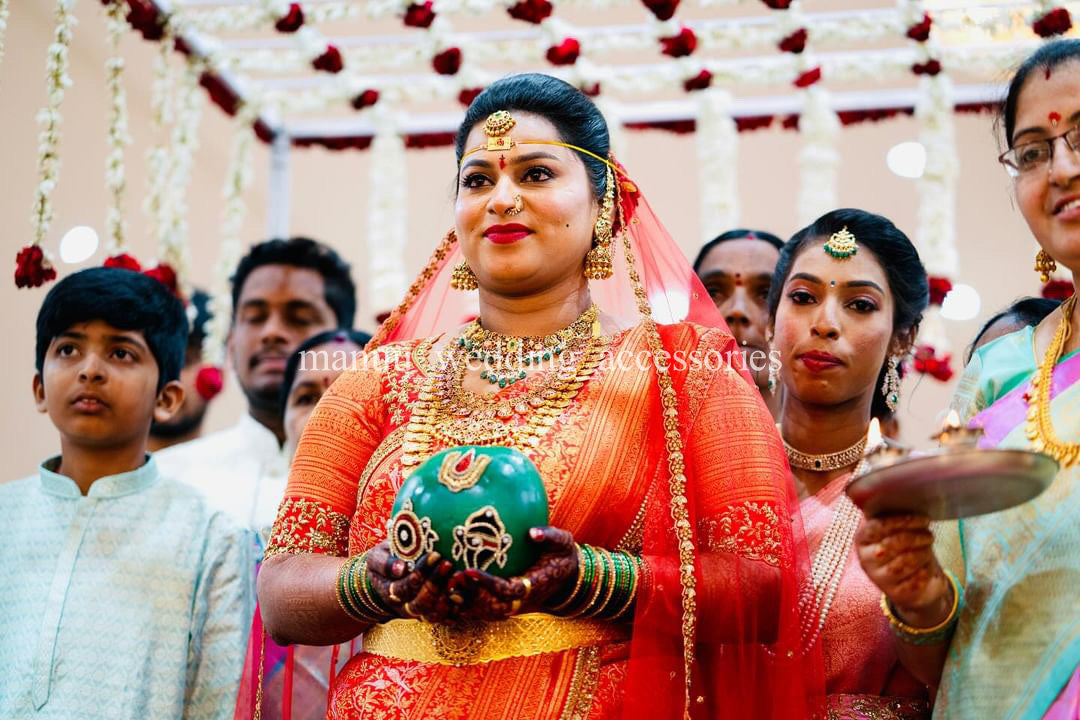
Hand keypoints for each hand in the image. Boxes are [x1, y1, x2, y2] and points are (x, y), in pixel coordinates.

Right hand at [366, 541, 457, 622]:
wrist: (387, 577)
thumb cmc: (385, 561)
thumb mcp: (377, 557)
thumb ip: (385, 563)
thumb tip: (401, 568)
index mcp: (389, 592)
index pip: (405, 587)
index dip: (421, 573)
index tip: (435, 555)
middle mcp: (403, 606)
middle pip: (420, 603)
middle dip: (435, 584)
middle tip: (448, 564)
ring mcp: (418, 613)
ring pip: (433, 614)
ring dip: (446, 598)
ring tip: (457, 577)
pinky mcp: (430, 614)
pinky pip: (443, 618)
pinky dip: (453, 610)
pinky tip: (461, 594)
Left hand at [454, 526, 578, 621]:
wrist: (568, 576)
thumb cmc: (562, 554)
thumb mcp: (563, 542)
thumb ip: (549, 536)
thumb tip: (533, 532)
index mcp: (533, 586)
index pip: (507, 590)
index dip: (488, 584)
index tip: (469, 570)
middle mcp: (521, 600)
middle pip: (490, 607)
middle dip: (470, 597)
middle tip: (452, 578)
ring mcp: (513, 605)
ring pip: (485, 613)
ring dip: (466, 603)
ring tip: (447, 583)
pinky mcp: (506, 604)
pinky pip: (485, 610)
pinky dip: (468, 605)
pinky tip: (451, 590)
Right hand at [855, 515, 952, 627]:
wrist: (912, 582)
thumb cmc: (903, 547)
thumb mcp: (894, 529)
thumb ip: (891, 513)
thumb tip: (901, 491)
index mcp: (862, 539)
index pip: (878, 526)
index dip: (903, 521)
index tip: (924, 519)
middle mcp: (866, 559)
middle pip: (894, 543)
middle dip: (918, 537)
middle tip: (929, 536)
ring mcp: (879, 579)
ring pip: (906, 561)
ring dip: (923, 553)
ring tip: (927, 549)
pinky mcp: (896, 594)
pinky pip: (916, 579)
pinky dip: (926, 571)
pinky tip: (926, 568)